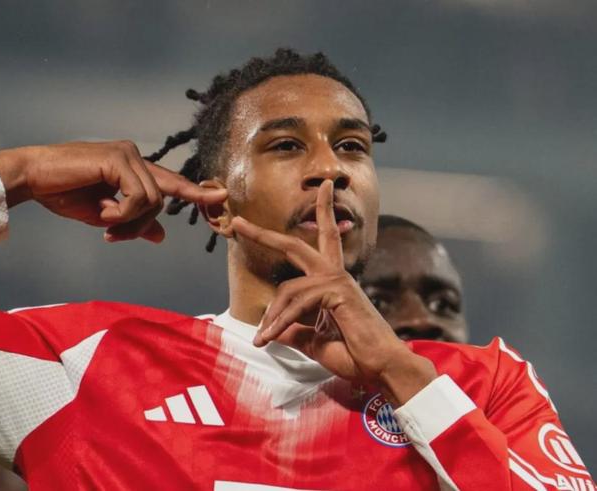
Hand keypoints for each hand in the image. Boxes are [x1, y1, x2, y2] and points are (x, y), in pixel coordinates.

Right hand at [0, 141, 226, 242]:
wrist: (33, 179)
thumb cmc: (65, 194)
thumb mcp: (106, 215)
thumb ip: (135, 222)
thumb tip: (162, 235)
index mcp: (134, 167)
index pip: (171, 183)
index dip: (195, 192)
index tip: (221, 197)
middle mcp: (136, 156)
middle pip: (162, 199)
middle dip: (139, 225)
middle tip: (111, 235)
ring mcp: (129, 154)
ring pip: (153, 200)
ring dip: (129, 221)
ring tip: (103, 222)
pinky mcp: (119, 158)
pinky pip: (139, 197)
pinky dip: (122, 213)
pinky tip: (102, 212)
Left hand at [232, 180, 436, 404]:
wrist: (383, 368)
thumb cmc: (356, 355)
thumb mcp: (315, 342)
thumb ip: (295, 332)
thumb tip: (273, 331)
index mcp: (332, 282)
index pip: (323, 243)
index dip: (320, 214)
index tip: (319, 191)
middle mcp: (335, 275)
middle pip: (295, 245)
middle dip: (264, 234)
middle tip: (238, 223)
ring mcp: (338, 281)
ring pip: (289, 288)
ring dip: (272, 317)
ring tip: (262, 340)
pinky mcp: (338, 292)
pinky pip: (298, 304)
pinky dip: (280, 323)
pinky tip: (269, 339)